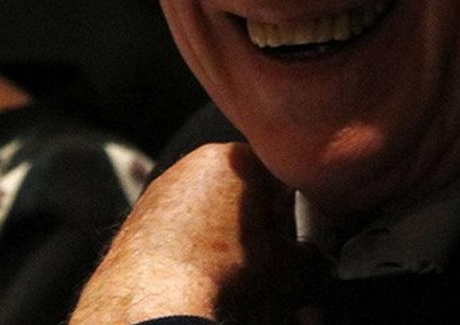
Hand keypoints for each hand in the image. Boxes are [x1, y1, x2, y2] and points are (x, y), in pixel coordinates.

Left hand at [70, 142, 318, 323]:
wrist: (156, 301)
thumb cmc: (228, 277)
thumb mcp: (296, 272)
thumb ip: (318, 258)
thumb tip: (318, 262)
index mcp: (239, 158)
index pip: (286, 175)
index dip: (303, 211)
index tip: (306, 240)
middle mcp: (197, 162)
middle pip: (246, 192)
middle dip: (264, 227)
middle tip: (275, 263)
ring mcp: (164, 188)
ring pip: (213, 211)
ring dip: (231, 238)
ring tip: (240, 275)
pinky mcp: (140, 217)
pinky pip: (182, 229)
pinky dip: (197, 248)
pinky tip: (206, 276)